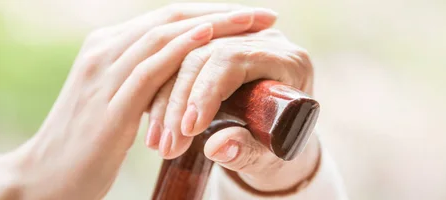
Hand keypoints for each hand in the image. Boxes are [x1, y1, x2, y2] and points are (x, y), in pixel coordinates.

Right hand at [10, 4, 277, 198]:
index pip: (163, 20)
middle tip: (261, 13)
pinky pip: (151, 66)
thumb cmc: (83, 146)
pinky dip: (182, 49)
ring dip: (213, 25)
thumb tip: (174, 81)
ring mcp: (104, 72)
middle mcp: (103, 50)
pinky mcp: (110, 101)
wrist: (43, 177)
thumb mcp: (111, 104)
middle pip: (169, 18)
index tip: (246, 17)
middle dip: (220, 12)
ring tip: (251, 21)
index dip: (207, 13)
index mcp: (104, 48)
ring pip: (164, 35)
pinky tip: (210, 41)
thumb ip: (138, 86)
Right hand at [145, 29, 318, 191]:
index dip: (206, 91)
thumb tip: (217, 147)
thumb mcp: (271, 156)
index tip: (190, 128)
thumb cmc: (281, 147)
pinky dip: (163, 97)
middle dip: (180, 101)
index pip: (234, 60)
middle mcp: (263, 41)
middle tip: (169, 144)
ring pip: (185, 58)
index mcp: (288, 61)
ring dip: (165, 101)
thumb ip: (249, 152)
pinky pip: (178, 65)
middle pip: (204, 55)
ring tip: (160, 143)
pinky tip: (157, 128)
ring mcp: (238, 41)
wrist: (282, 139)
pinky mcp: (217, 50)